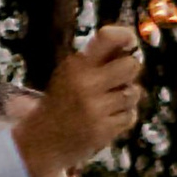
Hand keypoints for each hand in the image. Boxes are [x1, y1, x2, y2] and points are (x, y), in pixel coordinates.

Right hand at [18, 27, 143, 176]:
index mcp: (75, 65)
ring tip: (108, 103)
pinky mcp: (102, 130)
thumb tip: (132, 45)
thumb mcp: (71, 74)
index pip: (107, 38)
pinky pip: (130, 115)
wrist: (42, 140)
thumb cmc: (63, 100)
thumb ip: (98, 59)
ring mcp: (94, 108)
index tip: (130, 43)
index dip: (126, 36)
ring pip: (134, 92)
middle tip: (118, 79)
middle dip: (129, 71)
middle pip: (132, 65)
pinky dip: (123, 117)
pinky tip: (105, 118)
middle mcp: (85, 84)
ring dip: (126, 97)